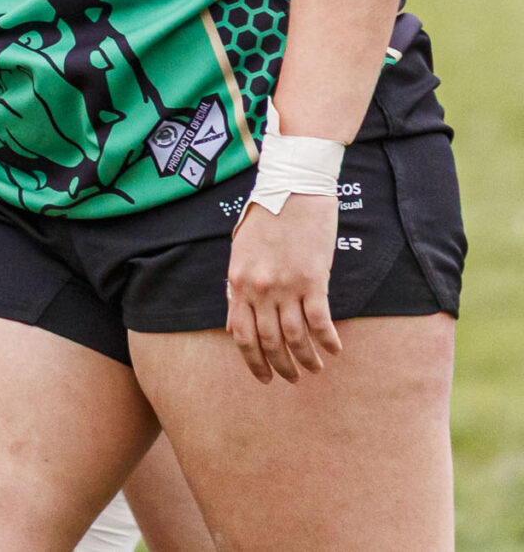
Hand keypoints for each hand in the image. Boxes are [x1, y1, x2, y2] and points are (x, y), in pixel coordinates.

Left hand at [226, 195, 345, 383]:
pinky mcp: (313, 280)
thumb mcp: (240, 251)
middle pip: (268, 342)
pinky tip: (334, 351)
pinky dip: (327, 341)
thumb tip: (233, 322)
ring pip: (294, 337)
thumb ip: (236, 287)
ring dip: (306, 360)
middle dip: (281, 367)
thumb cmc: (265, 218)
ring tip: (315, 369)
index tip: (264, 377)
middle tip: (292, 379)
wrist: (292, 188)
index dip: (252, 361)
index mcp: (238, 281)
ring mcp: (286, 285)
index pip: (241, 334)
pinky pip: (319, 321)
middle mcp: (258, 288)